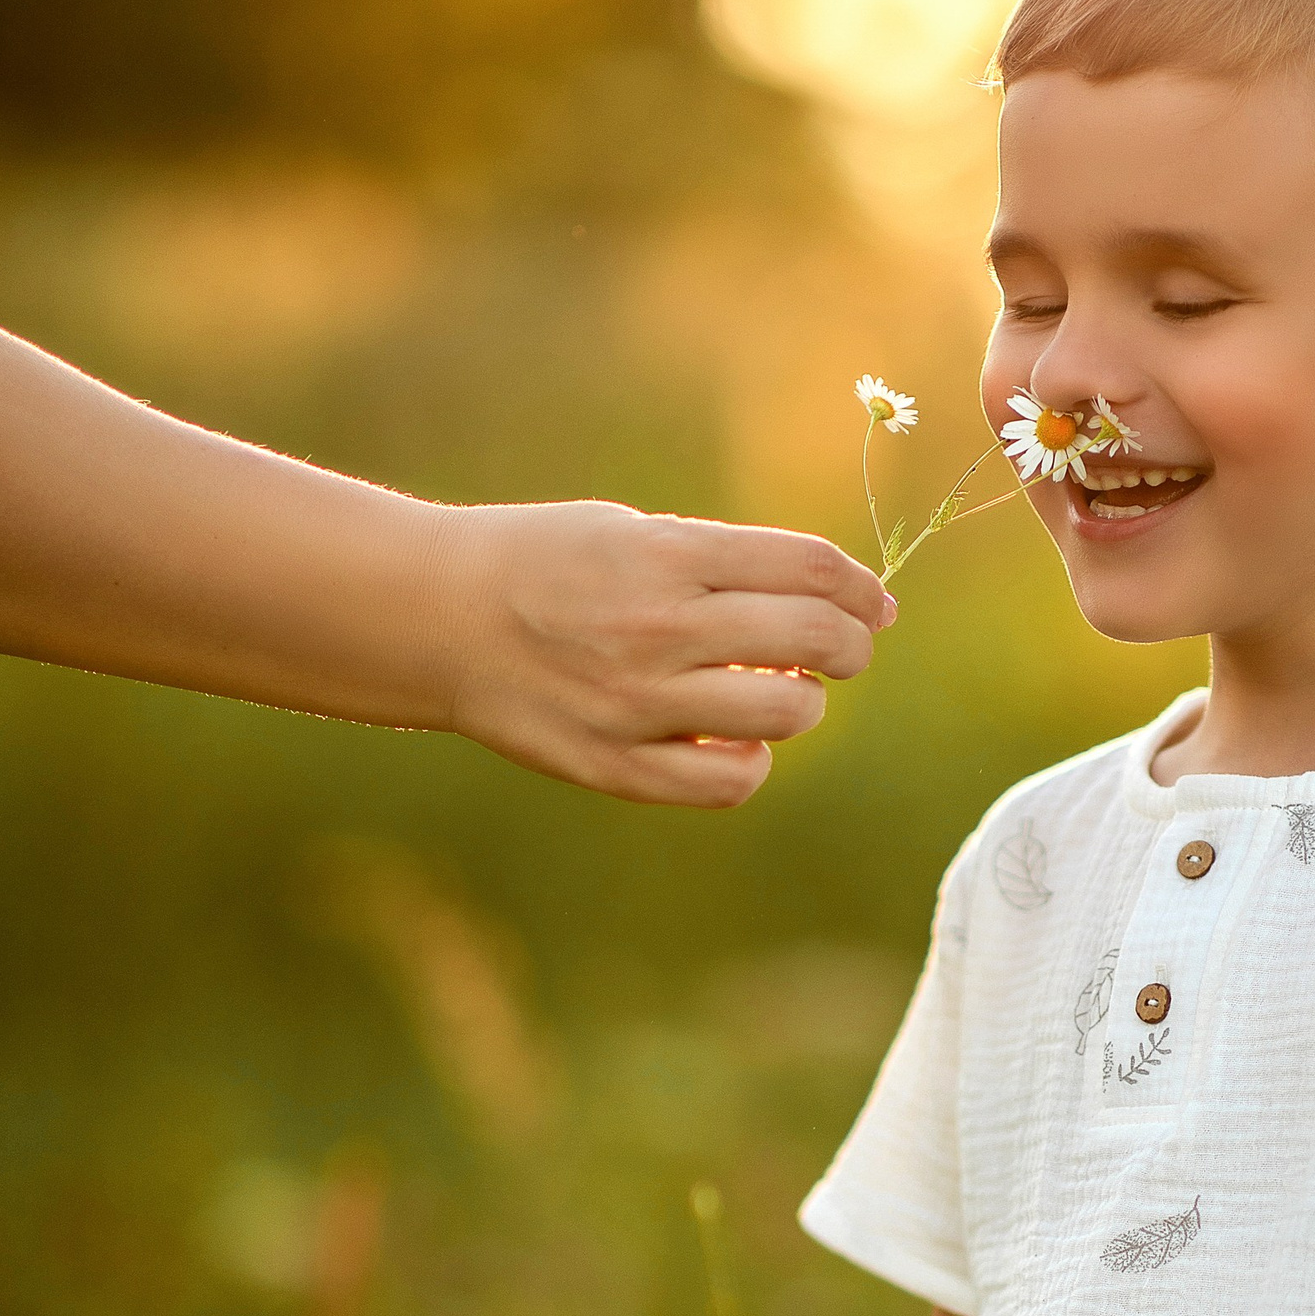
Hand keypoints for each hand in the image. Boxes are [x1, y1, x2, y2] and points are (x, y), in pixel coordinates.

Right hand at [436, 501, 892, 805]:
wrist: (437, 617)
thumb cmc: (548, 565)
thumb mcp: (634, 534)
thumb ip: (724, 564)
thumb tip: (833, 602)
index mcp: (667, 557)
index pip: (811, 569)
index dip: (863, 588)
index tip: (876, 605)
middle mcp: (659, 628)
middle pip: (815, 638)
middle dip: (851, 646)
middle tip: (843, 650)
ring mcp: (638, 702)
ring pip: (786, 714)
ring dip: (805, 702)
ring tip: (782, 690)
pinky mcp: (616, 765)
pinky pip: (730, 781)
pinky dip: (752, 761)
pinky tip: (736, 740)